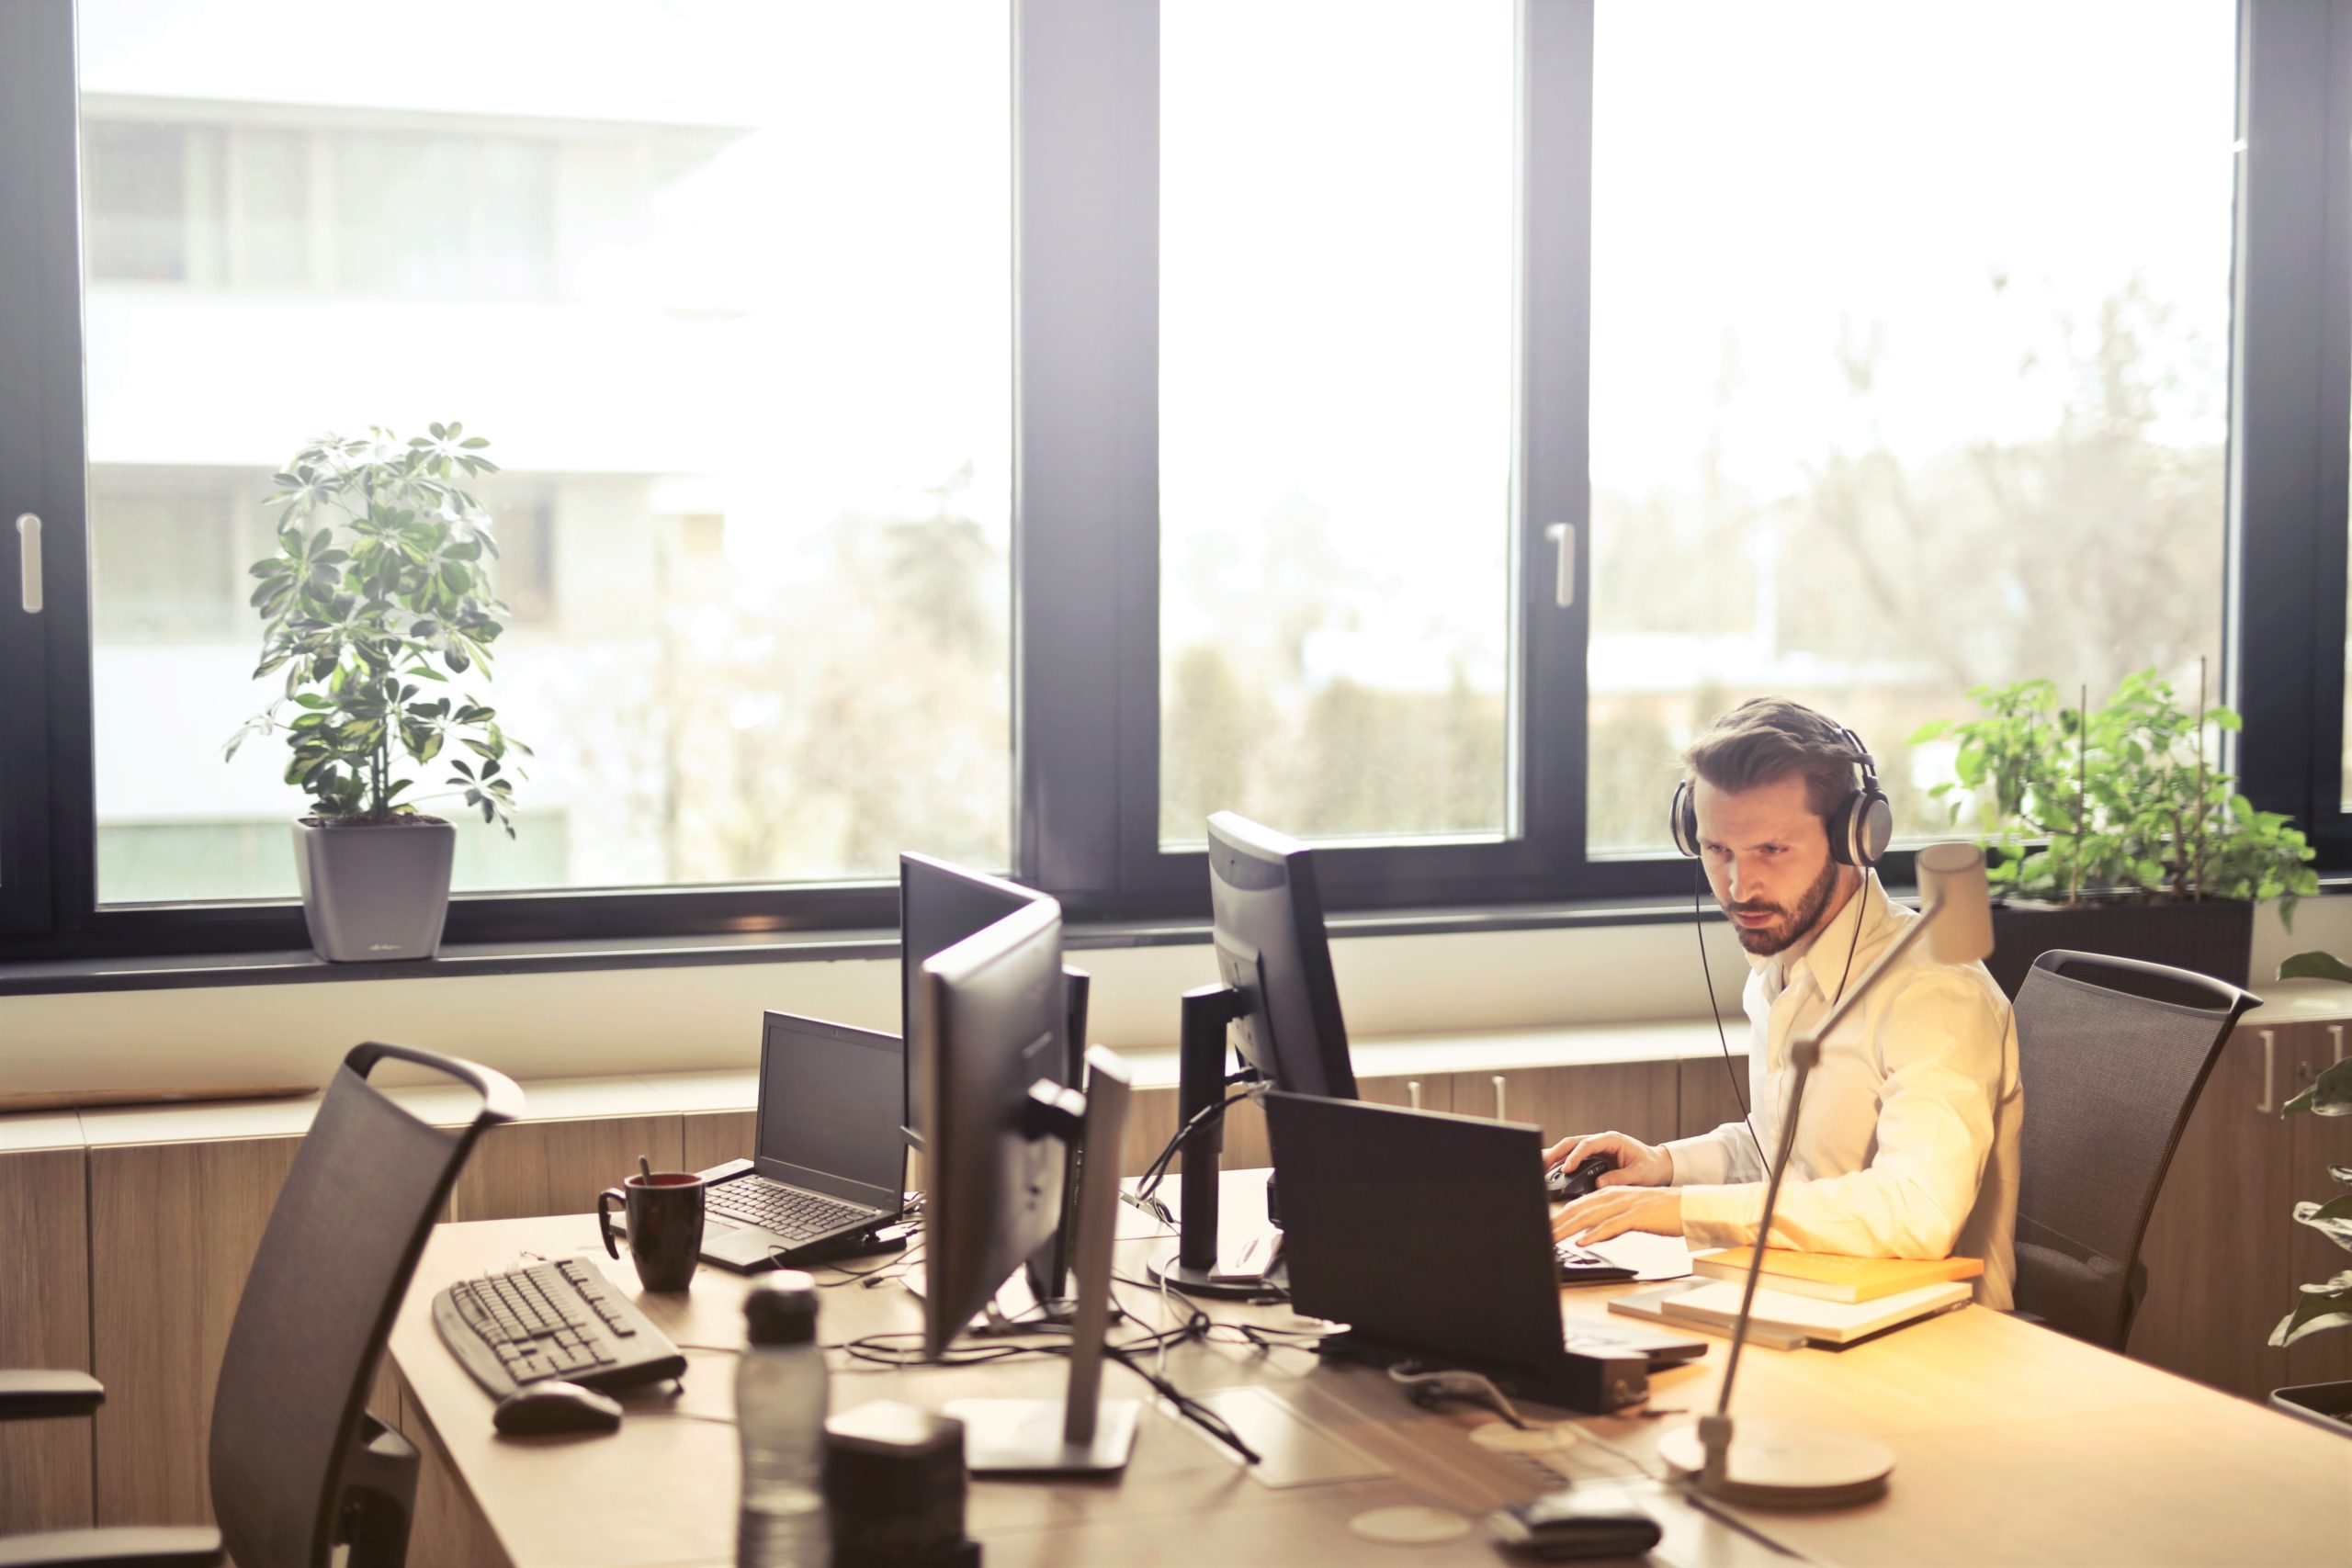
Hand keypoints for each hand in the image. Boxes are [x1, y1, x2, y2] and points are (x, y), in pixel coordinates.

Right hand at [1541, 1130, 1671, 1188]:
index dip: (1575, 1156)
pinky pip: (1573, 1158)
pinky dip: (1561, 1164)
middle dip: (1555, 1153)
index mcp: (1611, 1140)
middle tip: (1542, 1165)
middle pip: (1572, 1143)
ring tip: (1540, 1169)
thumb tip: (1598, 1184)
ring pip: (1569, 1149)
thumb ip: (1620, 1178)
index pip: (1587, 1144)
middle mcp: (1600, 1141)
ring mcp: (1595, 1149)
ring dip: (1554, 1157)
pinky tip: (1550, 1172)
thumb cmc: (1650, 1167)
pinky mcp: (1593, 1158)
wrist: (1657, 1165)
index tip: (1567, 1169)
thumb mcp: (1639, 1174)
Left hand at [1553, 1186, 1683, 1244]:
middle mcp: (1615, 1195)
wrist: (1689, 1207)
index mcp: (1612, 1194)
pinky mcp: (1637, 1215)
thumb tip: (1591, 1235)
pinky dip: (1595, 1234)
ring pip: (1590, 1216)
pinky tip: (1583, 1241)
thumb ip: (1610, 1222)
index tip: (1545, 1228)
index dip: (1559, 1217)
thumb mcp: (1631, 1216)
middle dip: (1557, 1223)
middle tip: (1541, 1235)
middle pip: (1579, 1209)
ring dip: (1568, 1229)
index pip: (1578, 1205)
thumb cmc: (1663, 1213)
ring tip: (1552, 1240)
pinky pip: (1612, 1225)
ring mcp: (1626, 1204)